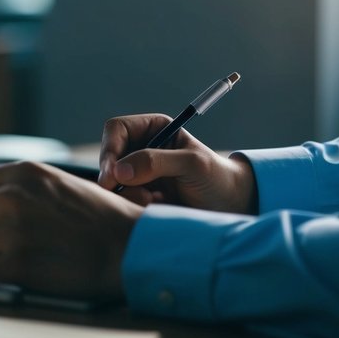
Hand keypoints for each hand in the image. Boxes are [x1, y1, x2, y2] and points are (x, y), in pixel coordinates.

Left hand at [0, 161, 142, 300]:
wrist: (129, 248)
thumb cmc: (102, 217)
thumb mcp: (60, 182)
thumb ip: (24, 185)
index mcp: (23, 173)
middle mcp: (12, 198)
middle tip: (0, 238)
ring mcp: (12, 232)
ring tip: (18, 253)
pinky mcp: (16, 266)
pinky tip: (20, 270)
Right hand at [98, 113, 257, 214]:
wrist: (230, 208)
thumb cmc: (216, 178)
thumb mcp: (192, 164)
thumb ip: (157, 162)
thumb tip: (119, 171)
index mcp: (153, 129)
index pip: (116, 130)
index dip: (110, 149)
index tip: (113, 174)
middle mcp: (141, 148)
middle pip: (108, 157)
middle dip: (116, 177)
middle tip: (128, 193)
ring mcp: (138, 173)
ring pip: (112, 182)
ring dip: (127, 194)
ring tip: (153, 201)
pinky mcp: (139, 195)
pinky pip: (122, 199)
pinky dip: (133, 205)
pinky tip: (155, 207)